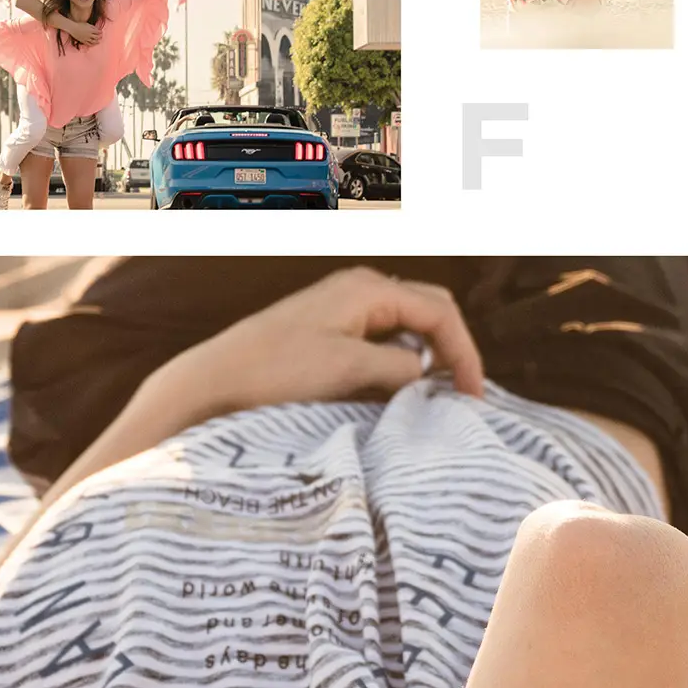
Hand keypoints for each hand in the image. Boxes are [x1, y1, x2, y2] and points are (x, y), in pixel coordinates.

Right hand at [64, 19, 102, 45]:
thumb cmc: (80, 25)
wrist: (73, 28)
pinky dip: (92, 44)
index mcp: (91, 30)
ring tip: (98, 42)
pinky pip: (89, 44)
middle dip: (100, 37)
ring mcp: (87, 39)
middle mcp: (89, 35)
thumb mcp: (87, 24)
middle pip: (97, 37)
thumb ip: (92, 27)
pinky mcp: (84, 41)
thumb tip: (97, 29)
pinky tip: (93, 44)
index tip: (101, 32)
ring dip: (97, 42)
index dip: (100, 32)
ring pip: (93, 41)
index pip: (98, 32)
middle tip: (101, 37)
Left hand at [165, 268, 484, 416]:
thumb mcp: (348, 368)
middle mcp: (359, 290)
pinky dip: (399, 365)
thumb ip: (398, 366)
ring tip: (436, 399)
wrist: (214, 381)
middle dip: (451, 351)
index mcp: (368, 288)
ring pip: (405, 329)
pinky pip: (380, 343)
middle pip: (428, 312)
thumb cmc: (276, 370)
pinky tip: (399, 393)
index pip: (439, 312)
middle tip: (463, 396)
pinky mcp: (327, 334)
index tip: (474, 397)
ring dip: (426, 360)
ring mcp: (342, 310)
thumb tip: (426, 372)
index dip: (465, 354)